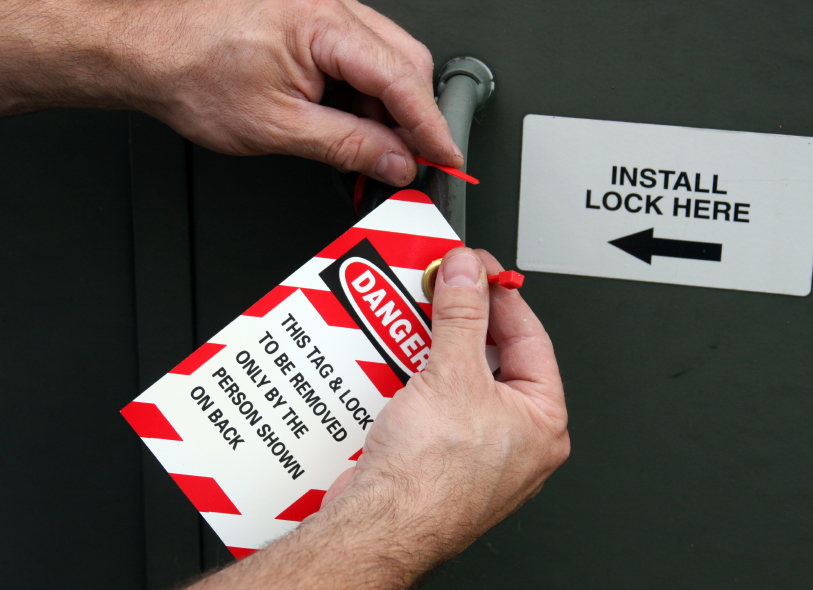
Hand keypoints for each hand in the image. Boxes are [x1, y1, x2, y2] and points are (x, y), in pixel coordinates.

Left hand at [0, 0, 461, 185]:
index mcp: (321, 24)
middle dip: (413, 117)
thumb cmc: (192, 74)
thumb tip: (396, 160)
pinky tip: (351, 126)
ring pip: (387, 61)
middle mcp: (328, 6)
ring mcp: (323, 10)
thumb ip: (347, 145)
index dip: (430, 125)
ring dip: (388, 109)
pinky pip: (360, 58)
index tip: (445, 157)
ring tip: (368, 151)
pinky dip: (364, 97)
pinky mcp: (313, 21)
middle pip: (405, 63)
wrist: (148, 51)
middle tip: (408, 161)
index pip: (402, 79)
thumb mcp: (277, 127)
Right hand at [187, 249, 568, 589]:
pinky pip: (429, 397)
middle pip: (489, 354)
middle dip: (460, 320)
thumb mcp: (452, 377)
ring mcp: (474, 445)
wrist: (376, 528)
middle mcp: (513, 436)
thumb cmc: (429, 484)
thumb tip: (468, 275)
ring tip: (413, 320)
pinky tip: (395, 359)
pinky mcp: (436, 451)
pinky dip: (411, 374)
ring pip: (455, 375)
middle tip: (441, 287)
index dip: (499, 294)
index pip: (528, 336)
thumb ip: (463, 317)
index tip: (476, 267)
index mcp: (541, 422)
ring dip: (430, 346)